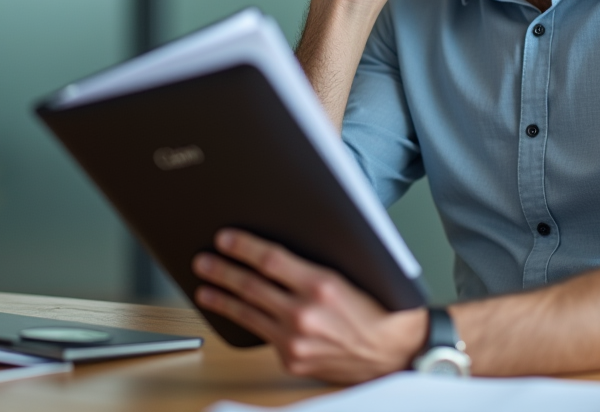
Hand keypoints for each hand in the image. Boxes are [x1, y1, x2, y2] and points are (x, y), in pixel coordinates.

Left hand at [192, 228, 427, 383]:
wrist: (396, 352)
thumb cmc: (380, 309)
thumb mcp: (349, 274)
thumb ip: (312, 264)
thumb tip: (275, 250)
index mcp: (321, 286)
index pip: (269, 260)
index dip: (242, 247)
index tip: (224, 239)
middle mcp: (305, 315)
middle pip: (250, 286)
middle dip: (222, 271)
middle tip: (203, 261)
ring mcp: (296, 341)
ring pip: (248, 314)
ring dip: (223, 299)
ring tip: (205, 288)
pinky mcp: (293, 361)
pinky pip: (264, 336)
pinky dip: (248, 322)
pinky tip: (236, 313)